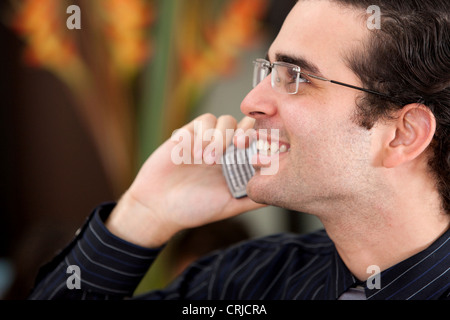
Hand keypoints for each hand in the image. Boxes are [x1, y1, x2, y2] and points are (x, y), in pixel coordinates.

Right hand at [106, 114, 264, 247]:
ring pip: (224, 120)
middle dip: (244, 131)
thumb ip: (252, 199)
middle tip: (238, 145)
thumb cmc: (194, 209)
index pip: (256, 142)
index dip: (261, 141)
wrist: (158, 207)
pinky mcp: (188, 134)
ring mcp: (206, 140)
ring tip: (208, 159)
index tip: (257, 150)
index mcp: (237, 163)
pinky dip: (203, 134)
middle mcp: (224, 149)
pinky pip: (202, 121)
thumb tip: (278, 194)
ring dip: (220, 136)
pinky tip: (195, 154)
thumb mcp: (229, 206)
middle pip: (243, 124)